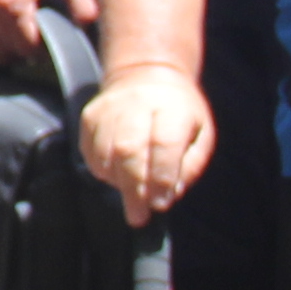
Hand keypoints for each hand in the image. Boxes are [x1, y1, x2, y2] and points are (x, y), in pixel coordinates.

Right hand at [0, 0, 93, 58]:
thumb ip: (83, 7)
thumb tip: (86, 31)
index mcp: (13, 4)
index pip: (27, 49)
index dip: (44, 47)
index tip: (53, 36)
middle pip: (7, 53)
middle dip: (26, 49)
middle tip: (41, 35)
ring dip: (9, 47)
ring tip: (27, 33)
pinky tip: (13, 23)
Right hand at [81, 67, 210, 229]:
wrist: (145, 74)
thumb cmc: (179, 113)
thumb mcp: (201, 134)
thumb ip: (190, 166)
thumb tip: (168, 195)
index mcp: (172, 106)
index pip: (164, 143)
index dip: (161, 177)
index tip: (160, 204)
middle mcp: (138, 103)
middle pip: (129, 149)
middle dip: (134, 188)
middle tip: (138, 216)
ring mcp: (109, 108)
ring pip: (105, 152)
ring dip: (117, 182)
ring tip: (130, 194)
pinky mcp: (90, 115)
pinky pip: (89, 151)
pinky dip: (102, 171)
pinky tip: (117, 175)